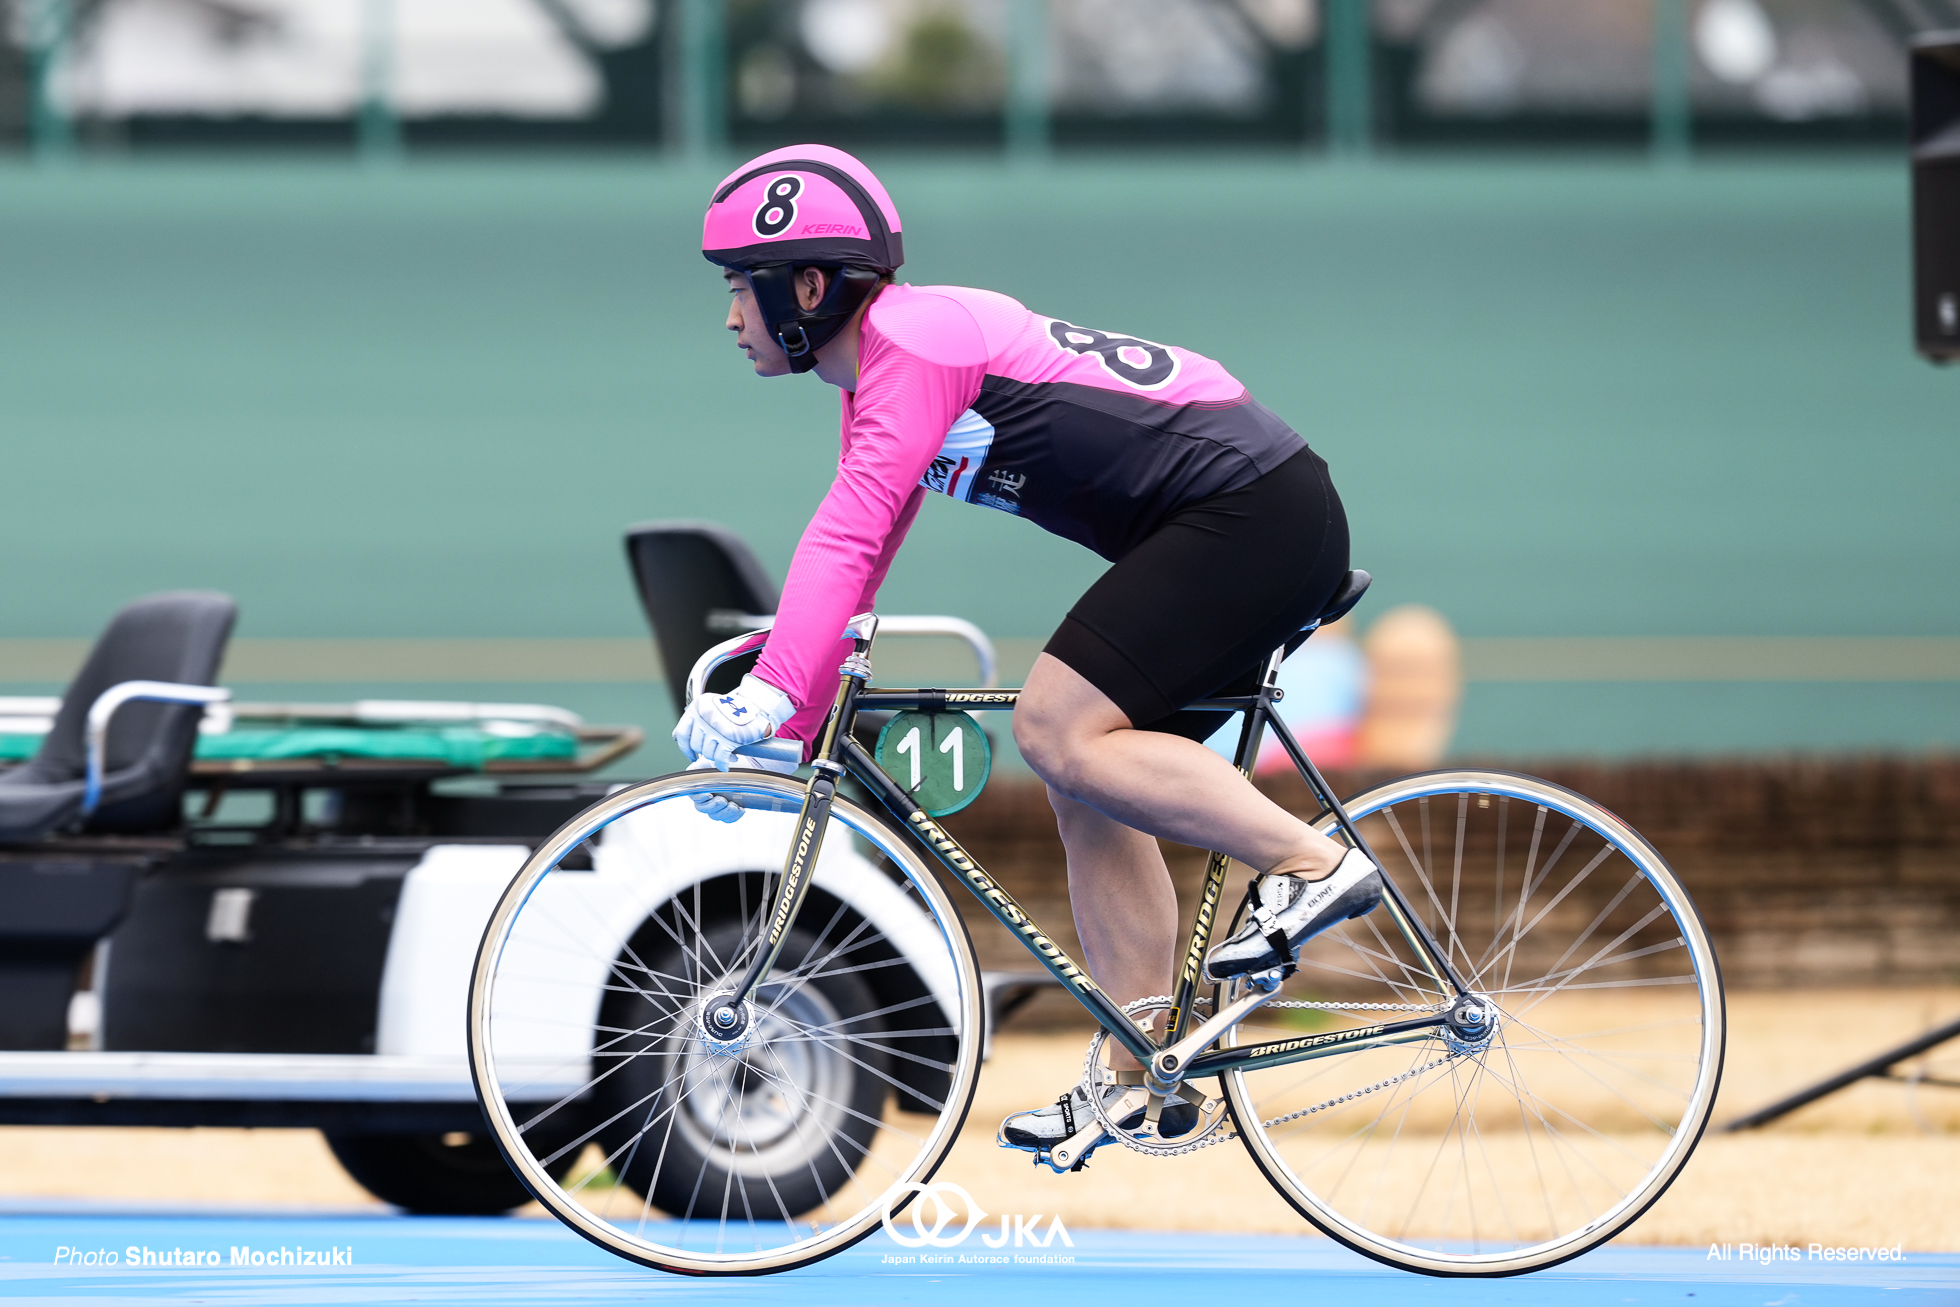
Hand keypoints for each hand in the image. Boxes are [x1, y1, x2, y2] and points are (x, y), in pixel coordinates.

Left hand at [672, 674, 795, 769]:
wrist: (759, 708)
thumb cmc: (735, 711)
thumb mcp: (710, 709)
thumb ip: (694, 721)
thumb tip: (676, 738)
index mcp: (698, 707)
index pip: (682, 733)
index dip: (685, 748)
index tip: (691, 755)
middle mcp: (706, 715)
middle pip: (696, 745)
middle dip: (705, 752)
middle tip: (716, 751)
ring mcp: (717, 726)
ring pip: (707, 752)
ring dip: (715, 757)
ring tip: (725, 753)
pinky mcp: (729, 737)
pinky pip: (720, 757)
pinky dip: (722, 764)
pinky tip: (726, 765)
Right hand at [686, 755, 796, 822]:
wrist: (748, 763)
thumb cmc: (733, 758)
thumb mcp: (723, 756)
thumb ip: (715, 760)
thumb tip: (712, 762)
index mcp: (700, 780)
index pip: (693, 793)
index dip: (699, 796)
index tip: (708, 794)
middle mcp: (705, 792)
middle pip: (702, 807)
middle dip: (713, 806)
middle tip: (723, 801)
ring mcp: (716, 801)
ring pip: (713, 814)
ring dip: (724, 812)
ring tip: (733, 805)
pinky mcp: (727, 808)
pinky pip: (726, 818)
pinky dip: (733, 816)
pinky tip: (740, 809)